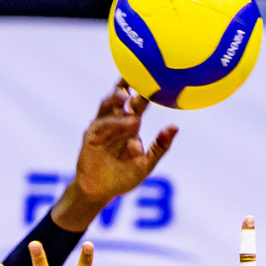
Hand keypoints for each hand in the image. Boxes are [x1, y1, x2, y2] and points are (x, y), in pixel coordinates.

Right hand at [53, 81, 177, 230]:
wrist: (101, 192)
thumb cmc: (124, 177)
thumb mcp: (147, 163)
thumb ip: (160, 146)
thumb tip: (175, 126)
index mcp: (130, 124)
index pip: (138, 101)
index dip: (145, 88)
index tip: (156, 74)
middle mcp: (115, 122)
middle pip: (119, 96)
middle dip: (125, 83)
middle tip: (135, 72)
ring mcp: (101, 127)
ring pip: (107, 106)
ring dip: (115, 98)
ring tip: (125, 96)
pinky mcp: (91, 136)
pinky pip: (101, 125)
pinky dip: (112, 123)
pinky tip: (124, 123)